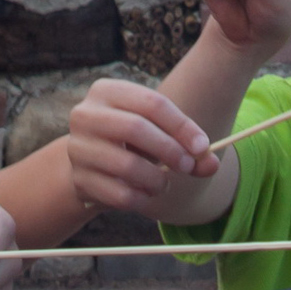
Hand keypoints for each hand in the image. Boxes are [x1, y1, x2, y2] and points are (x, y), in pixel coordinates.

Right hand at [65, 78, 219, 211]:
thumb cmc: (130, 141)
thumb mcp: (156, 132)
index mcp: (107, 90)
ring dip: (157, 179)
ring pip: (127, 165)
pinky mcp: (79, 179)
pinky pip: (119, 194)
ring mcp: (78, 147)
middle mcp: (86, 114)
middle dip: (170, 150)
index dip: (182, 126)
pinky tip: (146, 194)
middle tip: (188, 166)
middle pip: (135, 128)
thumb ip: (187, 146)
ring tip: (164, 183)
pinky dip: (141, 198)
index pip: (152, 103)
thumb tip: (212, 163)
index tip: (203, 146)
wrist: (90, 163)